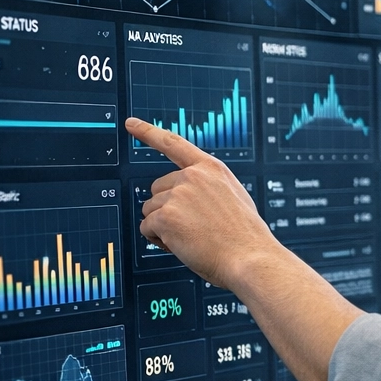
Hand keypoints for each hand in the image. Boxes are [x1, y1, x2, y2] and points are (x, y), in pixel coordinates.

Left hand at [125, 117, 282, 288]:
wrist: (250, 257)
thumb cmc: (244, 236)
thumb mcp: (234, 198)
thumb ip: (208, 189)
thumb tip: (182, 197)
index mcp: (212, 169)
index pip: (174, 144)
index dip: (149, 132)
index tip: (131, 123)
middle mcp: (193, 176)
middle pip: (157, 189)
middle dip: (167, 208)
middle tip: (192, 227)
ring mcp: (178, 194)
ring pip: (150, 210)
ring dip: (164, 226)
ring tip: (192, 238)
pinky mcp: (166, 216)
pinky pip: (147, 228)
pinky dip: (159, 240)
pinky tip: (182, 245)